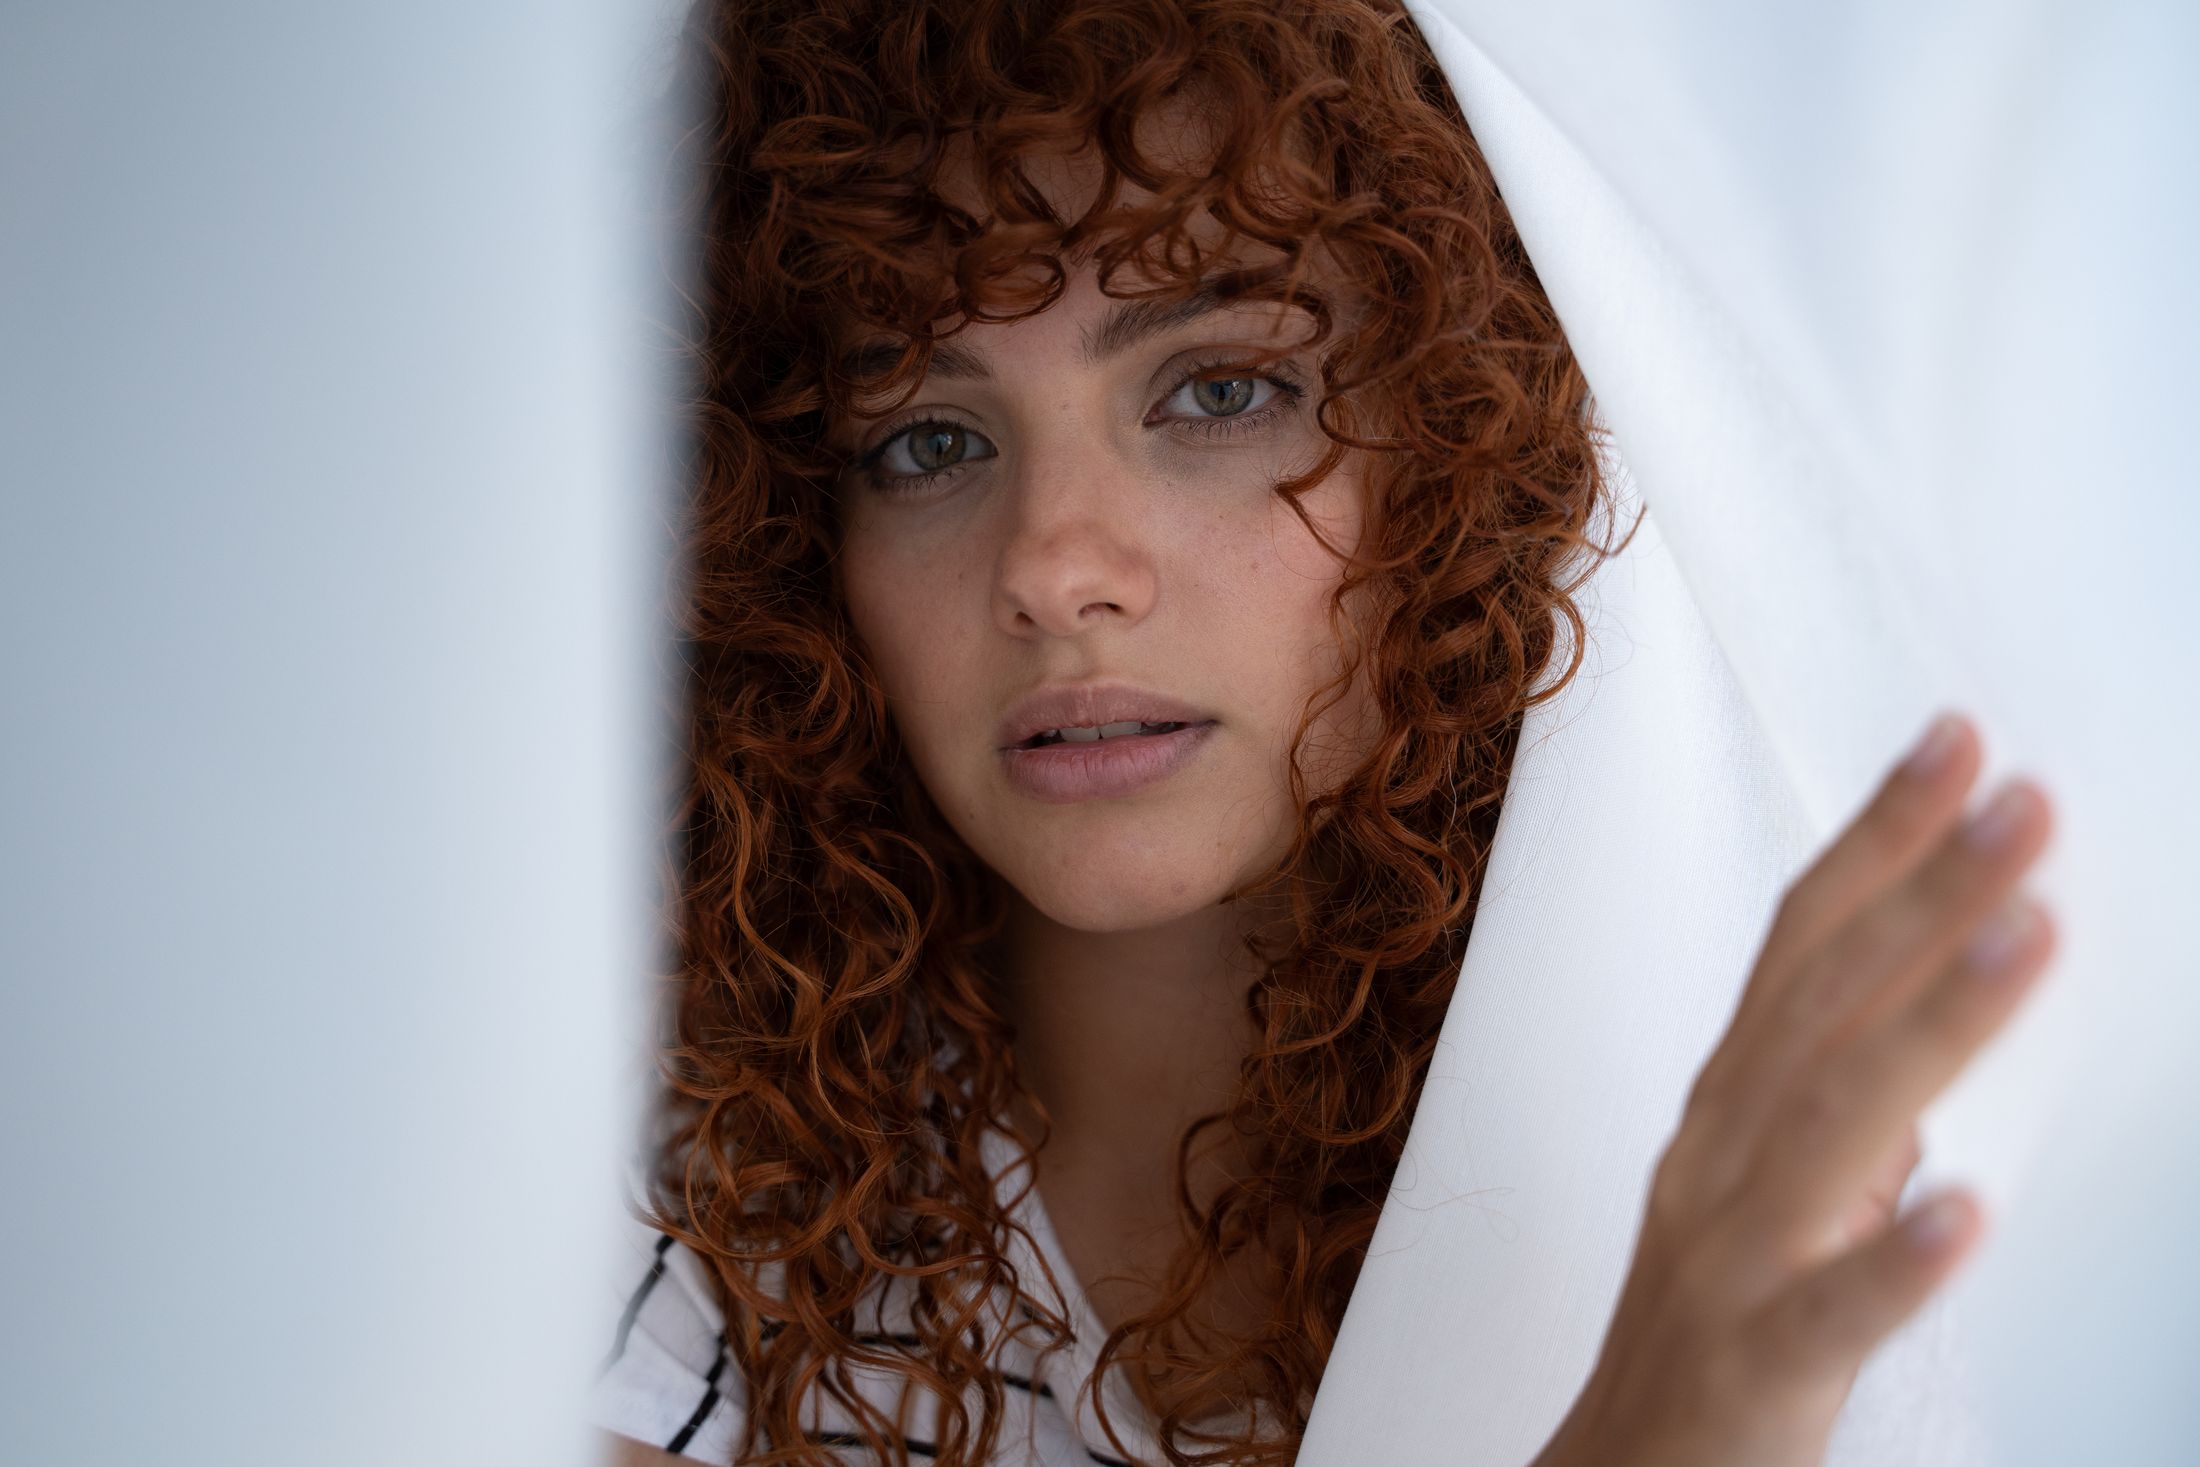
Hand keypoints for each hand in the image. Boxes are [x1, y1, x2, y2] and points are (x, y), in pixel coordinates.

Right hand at [1533, 712, 2056, 1466]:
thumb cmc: (1709, 1315)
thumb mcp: (1767, 1178)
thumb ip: (1838, 1092)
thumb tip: (1942, 1004)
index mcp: (1728, 1102)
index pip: (1802, 942)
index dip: (1876, 838)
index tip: (1956, 742)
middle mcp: (1718, 1154)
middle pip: (1821, 1004)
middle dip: (1923, 892)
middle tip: (2023, 799)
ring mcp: (1729, 1253)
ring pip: (1829, 1125)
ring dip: (1930, 1024)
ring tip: (2028, 936)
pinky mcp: (1753, 1363)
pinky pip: (1824, 1309)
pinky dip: (1889, 1256)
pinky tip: (1963, 1211)